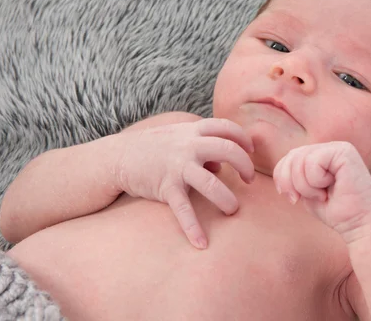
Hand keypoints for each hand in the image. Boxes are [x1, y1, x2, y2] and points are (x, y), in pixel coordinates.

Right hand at [114, 118, 254, 248]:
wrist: (119, 156)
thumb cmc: (155, 148)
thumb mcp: (178, 138)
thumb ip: (201, 147)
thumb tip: (222, 165)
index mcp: (192, 131)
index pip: (226, 128)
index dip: (243, 138)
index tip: (251, 151)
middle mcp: (188, 146)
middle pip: (228, 150)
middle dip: (245, 166)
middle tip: (249, 180)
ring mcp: (177, 166)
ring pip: (211, 182)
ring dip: (227, 199)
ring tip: (233, 210)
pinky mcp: (166, 186)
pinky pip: (183, 209)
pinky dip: (193, 228)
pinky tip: (201, 244)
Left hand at [273, 141, 370, 236]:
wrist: (358, 223)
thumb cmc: (334, 210)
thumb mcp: (305, 191)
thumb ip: (292, 176)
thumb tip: (280, 169)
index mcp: (321, 154)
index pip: (289, 157)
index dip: (282, 178)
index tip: (294, 198)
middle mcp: (330, 147)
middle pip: (292, 156)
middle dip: (291, 183)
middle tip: (306, 199)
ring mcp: (338, 147)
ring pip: (301, 159)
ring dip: (305, 185)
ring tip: (322, 194)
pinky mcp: (345, 151)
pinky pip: (313, 161)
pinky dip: (316, 180)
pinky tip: (332, 187)